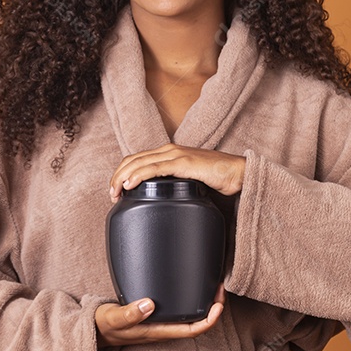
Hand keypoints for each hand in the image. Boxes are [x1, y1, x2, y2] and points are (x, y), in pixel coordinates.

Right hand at [95, 285, 224, 346]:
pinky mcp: (156, 316)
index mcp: (158, 332)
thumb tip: (149, 304)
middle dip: (213, 308)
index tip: (218, 304)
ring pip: (191, 318)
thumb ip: (129, 313)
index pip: (192, 331)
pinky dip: (191, 300)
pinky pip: (181, 312)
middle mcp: (163, 329)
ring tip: (212, 285)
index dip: (209, 320)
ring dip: (205, 304)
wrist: (95, 331)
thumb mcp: (113, 318)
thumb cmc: (104, 325)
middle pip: (197, 324)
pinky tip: (190, 286)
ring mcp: (161, 324)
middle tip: (220, 287)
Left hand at [109, 144, 245, 200]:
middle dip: (117, 176)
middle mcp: (169, 150)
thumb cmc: (217, 178)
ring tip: (115, 192)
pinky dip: (138, 176)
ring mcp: (175, 155)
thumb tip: (160, 200)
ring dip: (122, 177)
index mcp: (168, 153)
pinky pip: (154, 169)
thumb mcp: (188, 180)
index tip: (115, 190)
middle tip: (111, 194)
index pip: (136, 159)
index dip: (121, 172)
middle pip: (132, 160)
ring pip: (139, 163)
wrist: (238, 173)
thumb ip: (173, 184)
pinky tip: (129, 185)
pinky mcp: (183, 163)